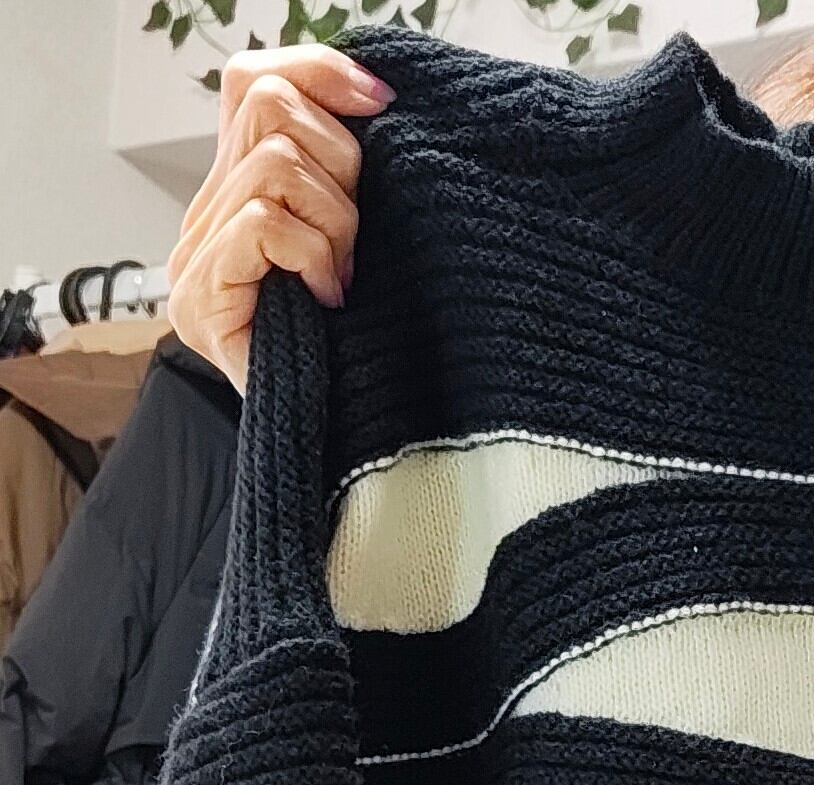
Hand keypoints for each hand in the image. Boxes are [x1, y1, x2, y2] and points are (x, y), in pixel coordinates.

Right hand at [166, 45, 392, 390]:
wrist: (342, 447)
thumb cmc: (362, 354)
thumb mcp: (361, 241)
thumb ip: (342, 177)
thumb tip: (372, 100)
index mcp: (239, 196)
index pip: (254, 83)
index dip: (318, 73)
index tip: (383, 100)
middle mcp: (206, 218)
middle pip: (265, 105)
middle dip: (338, 162)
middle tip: (357, 239)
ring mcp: (195, 258)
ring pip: (273, 161)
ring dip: (332, 217)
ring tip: (342, 276)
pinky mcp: (200, 297)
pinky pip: (264, 221)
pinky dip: (312, 254)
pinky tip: (328, 298)